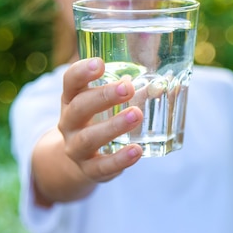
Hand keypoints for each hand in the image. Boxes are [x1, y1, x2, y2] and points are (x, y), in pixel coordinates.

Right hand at [58, 58, 143, 183]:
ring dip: (113, 126)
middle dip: (103, 96)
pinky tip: (137, 150)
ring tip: (136, 115)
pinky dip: (120, 159)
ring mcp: (76, 148)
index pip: (70, 82)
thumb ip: (128, 92)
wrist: (80, 160)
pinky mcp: (89, 169)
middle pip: (79, 107)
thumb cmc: (98, 121)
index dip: (82, 72)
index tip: (100, 63)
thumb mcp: (104, 104)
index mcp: (72, 99)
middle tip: (127, 87)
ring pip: (88, 138)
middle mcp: (69, 123)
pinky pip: (102, 166)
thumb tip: (163, 83)